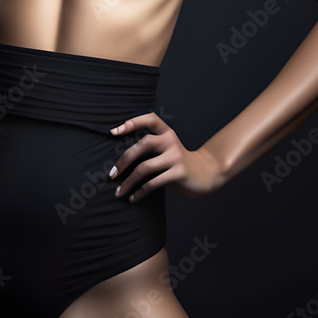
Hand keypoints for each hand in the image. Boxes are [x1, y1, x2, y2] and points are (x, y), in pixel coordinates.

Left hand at [108, 113, 226, 199]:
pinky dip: (140, 192)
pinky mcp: (178, 173)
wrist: (205, 173)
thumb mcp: (166, 148)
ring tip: (118, 192)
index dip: (132, 122)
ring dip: (128, 182)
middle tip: (112, 174)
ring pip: (144, 167)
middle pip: (142, 144)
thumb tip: (120, 158)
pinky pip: (153, 183)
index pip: (150, 119)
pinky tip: (132, 198)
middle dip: (123, 161)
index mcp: (166, 132)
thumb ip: (150, 145)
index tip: (114, 131)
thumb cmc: (177, 161)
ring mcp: (175, 157)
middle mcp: (171, 141)